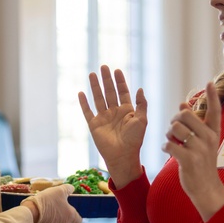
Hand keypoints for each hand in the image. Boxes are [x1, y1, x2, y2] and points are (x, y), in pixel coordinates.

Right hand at [23, 183, 82, 222]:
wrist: (31, 211)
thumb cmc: (48, 201)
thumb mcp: (60, 190)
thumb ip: (68, 189)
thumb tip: (71, 188)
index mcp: (71, 216)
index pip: (79, 220)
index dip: (77, 215)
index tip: (72, 208)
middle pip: (69, 221)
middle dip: (66, 214)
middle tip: (61, 205)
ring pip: (59, 222)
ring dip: (57, 216)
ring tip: (50, 206)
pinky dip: (49, 219)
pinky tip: (43, 211)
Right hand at [78, 65, 146, 187]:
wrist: (123, 155)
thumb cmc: (135, 140)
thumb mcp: (142, 120)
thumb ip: (141, 104)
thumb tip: (140, 88)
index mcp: (127, 111)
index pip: (122, 92)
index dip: (120, 81)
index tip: (117, 70)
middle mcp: (114, 112)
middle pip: (109, 92)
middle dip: (107, 79)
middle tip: (103, 66)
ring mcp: (104, 118)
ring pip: (98, 98)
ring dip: (95, 86)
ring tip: (92, 74)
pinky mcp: (94, 125)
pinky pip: (88, 112)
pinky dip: (84, 103)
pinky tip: (81, 93)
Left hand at [163, 81, 223, 220]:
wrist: (206, 189)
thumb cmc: (202, 164)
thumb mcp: (204, 143)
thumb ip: (195, 124)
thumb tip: (182, 101)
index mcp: (213, 133)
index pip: (215, 111)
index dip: (212, 96)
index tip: (210, 82)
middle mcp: (209, 139)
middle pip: (185, 115)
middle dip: (175, 119)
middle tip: (174, 129)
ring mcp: (200, 150)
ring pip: (175, 128)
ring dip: (168, 133)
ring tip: (171, 141)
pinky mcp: (189, 160)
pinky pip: (170, 145)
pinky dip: (166, 147)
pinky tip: (169, 151)